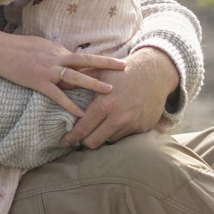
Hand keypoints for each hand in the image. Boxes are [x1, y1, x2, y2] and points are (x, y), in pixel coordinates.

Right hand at [0, 33, 125, 118]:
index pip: (83, 57)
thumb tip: (66, 57)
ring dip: (93, 84)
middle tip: (124, 67)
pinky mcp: (38, 81)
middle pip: (86, 61)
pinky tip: (80, 113)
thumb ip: (55, 53)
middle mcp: (56, 58)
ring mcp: (48, 70)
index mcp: (58, 50)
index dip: (100, 60)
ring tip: (110, 91)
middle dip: (106, 64)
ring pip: (75, 77)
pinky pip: (57, 94)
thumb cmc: (17, 47)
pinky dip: (69, 104)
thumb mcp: (40, 45)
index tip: (117, 61)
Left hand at [60, 46, 178, 148]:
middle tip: (80, 137)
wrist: (155, 72)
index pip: (83, 129)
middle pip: (94, 142)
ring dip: (103, 135)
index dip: (71, 138)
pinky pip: (125, 136)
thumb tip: (58, 82)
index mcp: (105, 105)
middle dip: (84, 141)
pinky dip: (119, 131)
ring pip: (110, 140)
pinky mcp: (143, 128)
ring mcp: (132, 124)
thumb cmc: (123, 71)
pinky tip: (118, 120)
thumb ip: (78, 80)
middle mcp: (119, 118)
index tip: (63, 142)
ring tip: (101, 125)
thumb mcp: (99, 71)